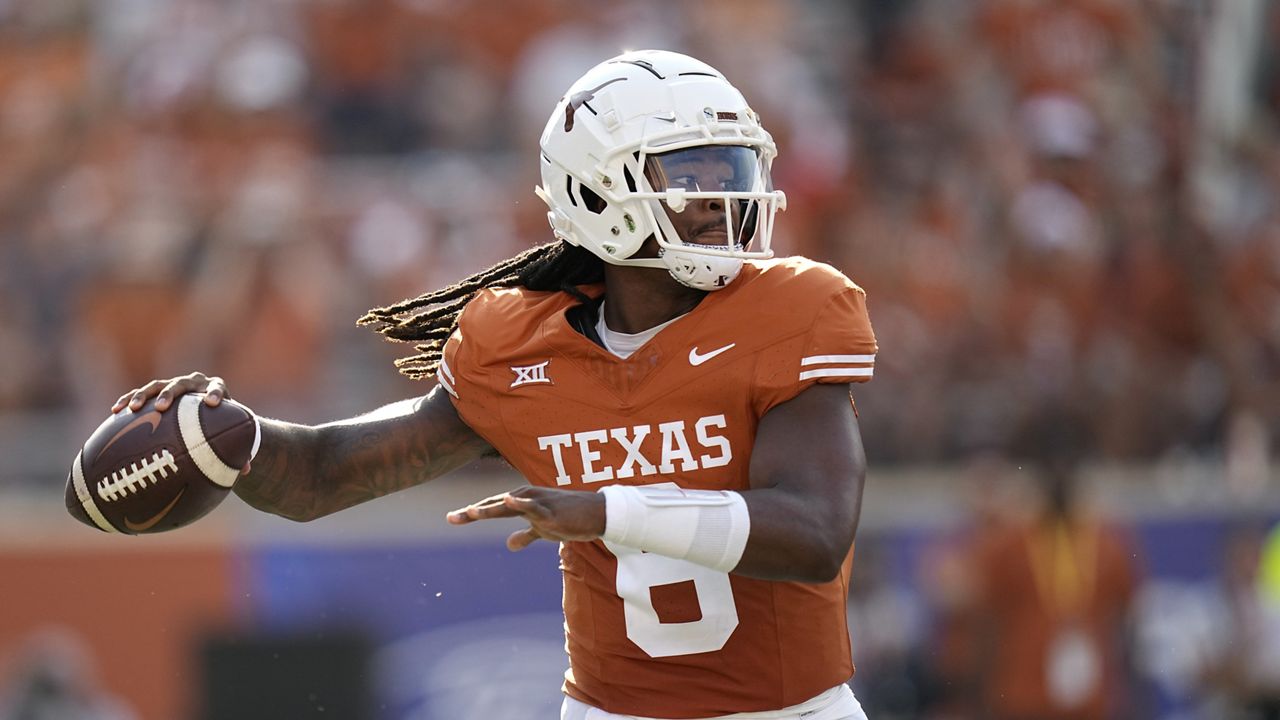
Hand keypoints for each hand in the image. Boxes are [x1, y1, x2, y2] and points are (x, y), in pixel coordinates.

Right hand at [110, 372, 249, 474]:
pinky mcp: (158, 391)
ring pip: (157, 385)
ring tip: (132, 408)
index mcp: (217, 390)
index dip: (215, 393)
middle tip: (162, 407)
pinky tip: (115, 411)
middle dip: (170, 394)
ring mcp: (175, 385)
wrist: (210, 407)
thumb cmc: (223, 423)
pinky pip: (140, 394)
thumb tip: (246, 471)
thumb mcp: (231, 433)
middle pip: (182, 384)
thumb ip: (239, 448)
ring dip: (143, 396)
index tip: (212, 403)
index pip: (218, 388)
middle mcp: (195, 383)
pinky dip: (128, 400)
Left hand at [447, 486, 605, 550]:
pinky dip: (520, 502)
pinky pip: (533, 507)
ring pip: (508, 506)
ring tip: (471, 512)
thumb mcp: (544, 530)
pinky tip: (508, 500)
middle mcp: (526, 498)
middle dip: (472, 512)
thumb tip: (508, 544)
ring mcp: (538, 504)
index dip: (471, 513)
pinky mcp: (551, 512)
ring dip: (490, 509)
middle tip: (450, 518)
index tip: (451, 518)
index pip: (491, 507)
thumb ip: (526, 535)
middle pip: (493, 505)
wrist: (597, 515)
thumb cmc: (570, 519)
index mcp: (521, 501)